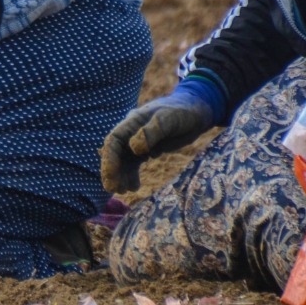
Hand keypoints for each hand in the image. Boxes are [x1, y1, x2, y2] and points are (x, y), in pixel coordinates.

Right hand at [99, 93, 215, 192]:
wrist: (196, 112)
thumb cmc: (182, 112)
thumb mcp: (168, 119)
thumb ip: (150, 132)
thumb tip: (134, 149)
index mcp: (132, 122)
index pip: (113, 140)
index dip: (109, 158)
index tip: (110, 176)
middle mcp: (130, 132)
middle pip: (115, 152)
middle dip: (112, 170)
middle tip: (113, 189)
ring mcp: (137, 141)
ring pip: (123, 160)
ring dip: (121, 175)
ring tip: (123, 191)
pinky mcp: (146, 149)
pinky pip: (134, 163)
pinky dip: (132, 175)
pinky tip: (134, 187)